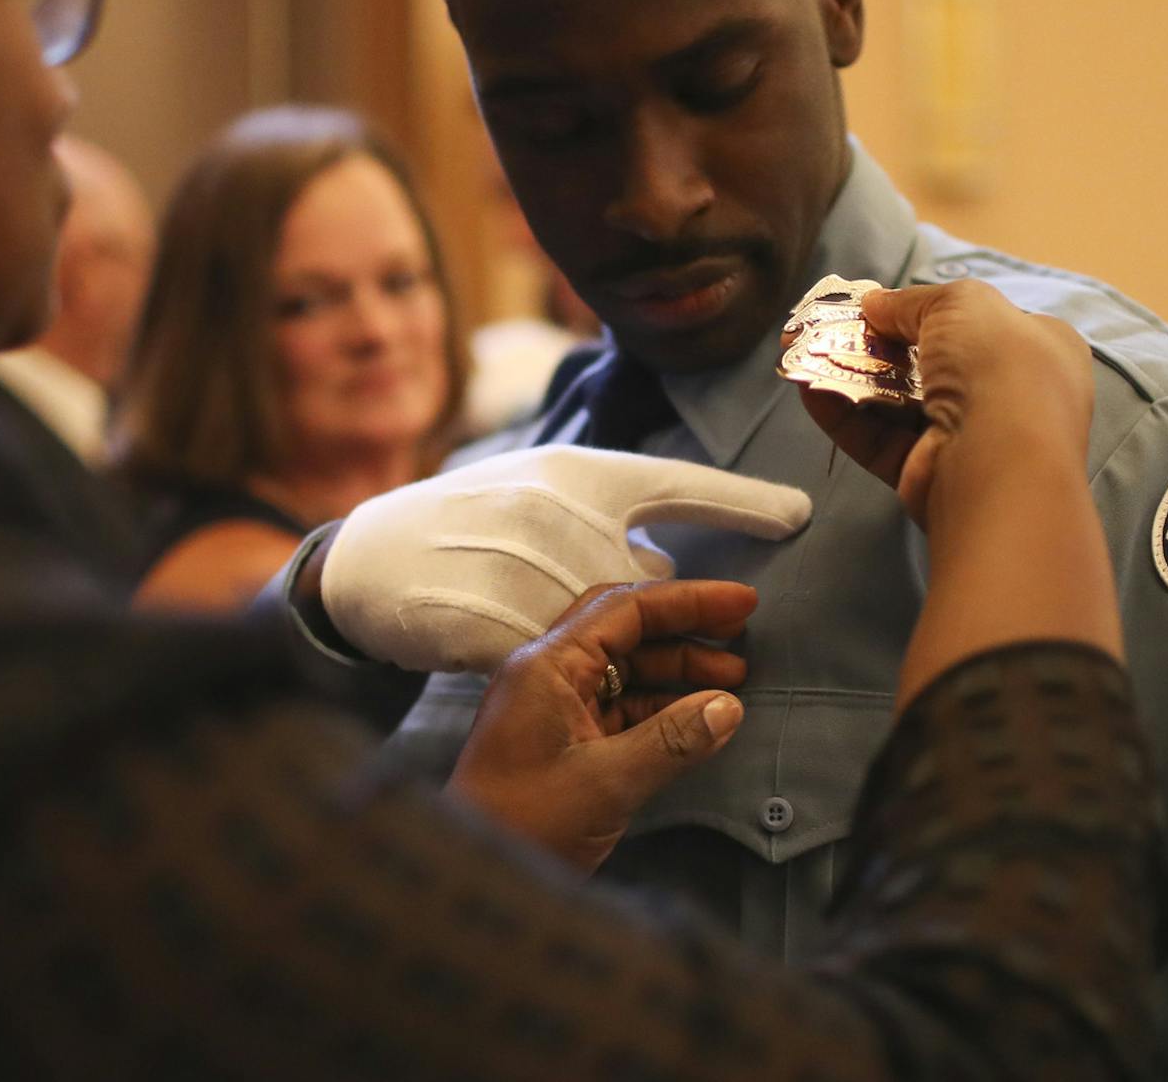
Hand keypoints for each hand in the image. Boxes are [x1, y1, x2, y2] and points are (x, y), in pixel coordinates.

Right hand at [321, 446, 808, 672]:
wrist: (368, 562)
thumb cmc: (465, 523)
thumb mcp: (539, 496)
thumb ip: (606, 523)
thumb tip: (665, 570)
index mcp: (573, 474)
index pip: (675, 483)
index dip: (740, 499)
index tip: (799, 515)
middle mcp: (554, 513)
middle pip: (650, 582)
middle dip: (696, 620)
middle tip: (740, 645)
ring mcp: (522, 570)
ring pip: (612, 633)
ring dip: (644, 662)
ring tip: (670, 680)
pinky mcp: (493, 625)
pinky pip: (562, 669)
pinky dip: (582, 684)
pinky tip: (586, 693)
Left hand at [448, 578, 755, 873]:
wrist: (475, 877)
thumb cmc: (525, 824)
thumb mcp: (606, 782)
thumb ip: (671, 740)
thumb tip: (728, 707)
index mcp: (548, 665)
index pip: (626, 608)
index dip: (688, 600)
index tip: (743, 603)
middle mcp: (548, 675)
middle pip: (626, 632)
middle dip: (687, 633)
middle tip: (745, 640)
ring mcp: (553, 708)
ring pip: (625, 670)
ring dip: (677, 673)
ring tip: (734, 682)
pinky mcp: (562, 743)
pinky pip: (618, 707)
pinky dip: (660, 708)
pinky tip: (698, 719)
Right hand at [795, 280, 1094, 527]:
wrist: (1000, 461)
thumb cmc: (996, 365)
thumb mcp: (961, 303)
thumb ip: (912, 300)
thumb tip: (874, 304)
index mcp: (1036, 349)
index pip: (978, 324)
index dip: (926, 311)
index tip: (876, 304)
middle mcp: (1007, 395)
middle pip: (928, 362)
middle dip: (876, 342)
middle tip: (826, 325)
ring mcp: (967, 439)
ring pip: (898, 401)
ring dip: (850, 375)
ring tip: (804, 351)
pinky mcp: (928, 473)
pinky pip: (880, 439)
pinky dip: (844, 415)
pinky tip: (808, 389)